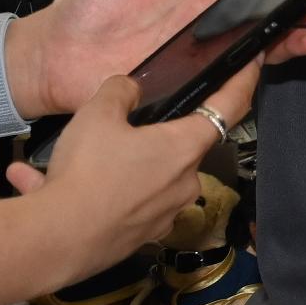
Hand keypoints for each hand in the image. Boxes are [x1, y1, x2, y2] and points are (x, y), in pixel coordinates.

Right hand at [5, 71, 242, 281]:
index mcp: (185, 147)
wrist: (57, 241)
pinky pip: (125, 204)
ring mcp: (165, 214)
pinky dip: (100, 192)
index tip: (254, 62)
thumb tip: (130, 89)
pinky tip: (51, 184)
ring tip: (73, 160)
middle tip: (123, 124)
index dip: (243, 81)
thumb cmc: (88, 171)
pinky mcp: (142, 237)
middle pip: (181, 146)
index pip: (229, 106)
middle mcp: (185, 182)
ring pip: (148, 177)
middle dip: (156, 134)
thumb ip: (120, 92)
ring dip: (119, 165)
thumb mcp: (97, 115)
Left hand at [8, 0, 305, 119]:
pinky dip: (240, 90)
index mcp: (194, 7)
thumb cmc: (82, 9)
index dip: (284, 6)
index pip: (250, 6)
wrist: (47, 56)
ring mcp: (189, 69)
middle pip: (258, 38)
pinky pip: (212, 95)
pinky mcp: (174, 95)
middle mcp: (198, 40)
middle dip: (295, 33)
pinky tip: (262, 80)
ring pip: (243, 68)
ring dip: (279, 58)